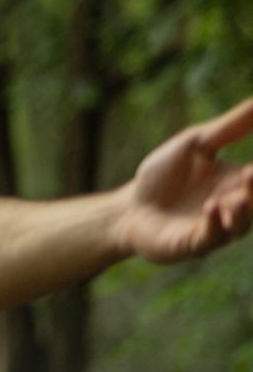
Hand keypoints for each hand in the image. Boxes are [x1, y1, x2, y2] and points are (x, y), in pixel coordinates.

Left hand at [118, 97, 252, 263]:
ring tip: (241, 197)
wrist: (129, 208)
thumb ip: (230, 127)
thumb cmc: (164, 176)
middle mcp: (235, 209)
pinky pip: (210, 238)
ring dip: (243, 212)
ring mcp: (216, 229)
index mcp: (239, 183)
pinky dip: (213, 224)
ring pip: (240, 225)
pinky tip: (212, 207)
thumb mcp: (197, 144)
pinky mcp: (193, 244)